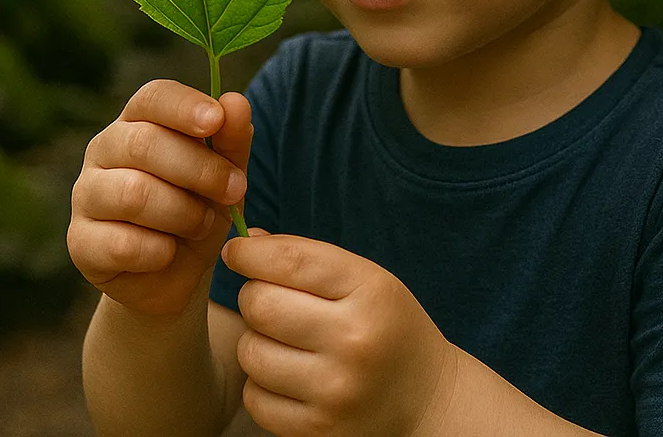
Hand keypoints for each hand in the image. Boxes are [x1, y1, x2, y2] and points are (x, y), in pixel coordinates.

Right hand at [68, 80, 252, 316]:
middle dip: (200, 169)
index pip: (153, 97)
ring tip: (201, 224)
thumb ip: (232, 138)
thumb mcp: (227, 172)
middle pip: (145, 144)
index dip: (184, 106)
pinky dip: (159, 251)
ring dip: (183, 213)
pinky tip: (169, 252)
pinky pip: (122, 243)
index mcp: (139, 120)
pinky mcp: (80, 242)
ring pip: (133, 194)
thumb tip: (236, 102)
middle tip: (235, 191)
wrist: (176, 273)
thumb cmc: (200, 206)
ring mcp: (85, 194)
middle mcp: (104, 149)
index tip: (215, 120)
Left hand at [223, 232, 457, 436]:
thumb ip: (308, 258)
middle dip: (254, 295)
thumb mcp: (367, 279)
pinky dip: (260, 382)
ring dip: (255, 339)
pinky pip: (255, 398)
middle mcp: (354, 341)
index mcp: (371, 292)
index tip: (236, 250)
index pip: (292, 261)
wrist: (427, 398)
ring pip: (251, 352)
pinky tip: (287, 374)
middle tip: (268, 297)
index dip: (251, 252)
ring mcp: (335, 390)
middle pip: (261, 305)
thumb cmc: (388, 325)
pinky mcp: (318, 429)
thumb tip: (245, 244)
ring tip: (283, 339)